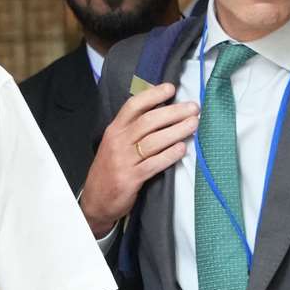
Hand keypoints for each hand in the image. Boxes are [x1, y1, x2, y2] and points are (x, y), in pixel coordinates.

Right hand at [79, 83, 199, 237]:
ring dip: (177, 131)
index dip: (153, 95)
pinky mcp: (130, 178)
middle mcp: (118, 142)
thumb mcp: (114, 144)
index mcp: (114, 130)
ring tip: (194, 124)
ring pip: (154, 141)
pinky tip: (182, 149)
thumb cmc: (110, 169)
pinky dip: (169, 155)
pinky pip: (154, 164)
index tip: (171, 88)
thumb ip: (132, 129)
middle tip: (193, 108)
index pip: (133, 106)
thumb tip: (161, 111)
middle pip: (148, 121)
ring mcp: (124, 160)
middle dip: (173, 112)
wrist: (95, 201)